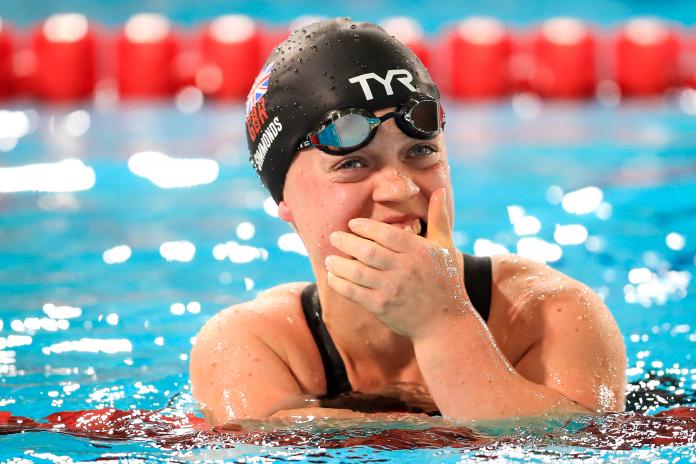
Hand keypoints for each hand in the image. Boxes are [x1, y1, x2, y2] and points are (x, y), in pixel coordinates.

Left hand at [325, 188, 472, 338]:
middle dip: (346, 242)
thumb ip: (438, 219)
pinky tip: (333, 277)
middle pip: (368, 251)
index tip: (353, 224)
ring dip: (339, 264)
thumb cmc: (446, 281)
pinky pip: (354, 293)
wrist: (445, 323)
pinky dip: (340, 284)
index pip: (386, 234)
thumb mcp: (445, 247)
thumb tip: (440, 192)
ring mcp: (392, 289)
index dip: (366, 227)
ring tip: (330, 258)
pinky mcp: (382, 307)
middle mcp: (404, 269)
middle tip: (334, 236)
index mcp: (418, 251)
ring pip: (357, 272)